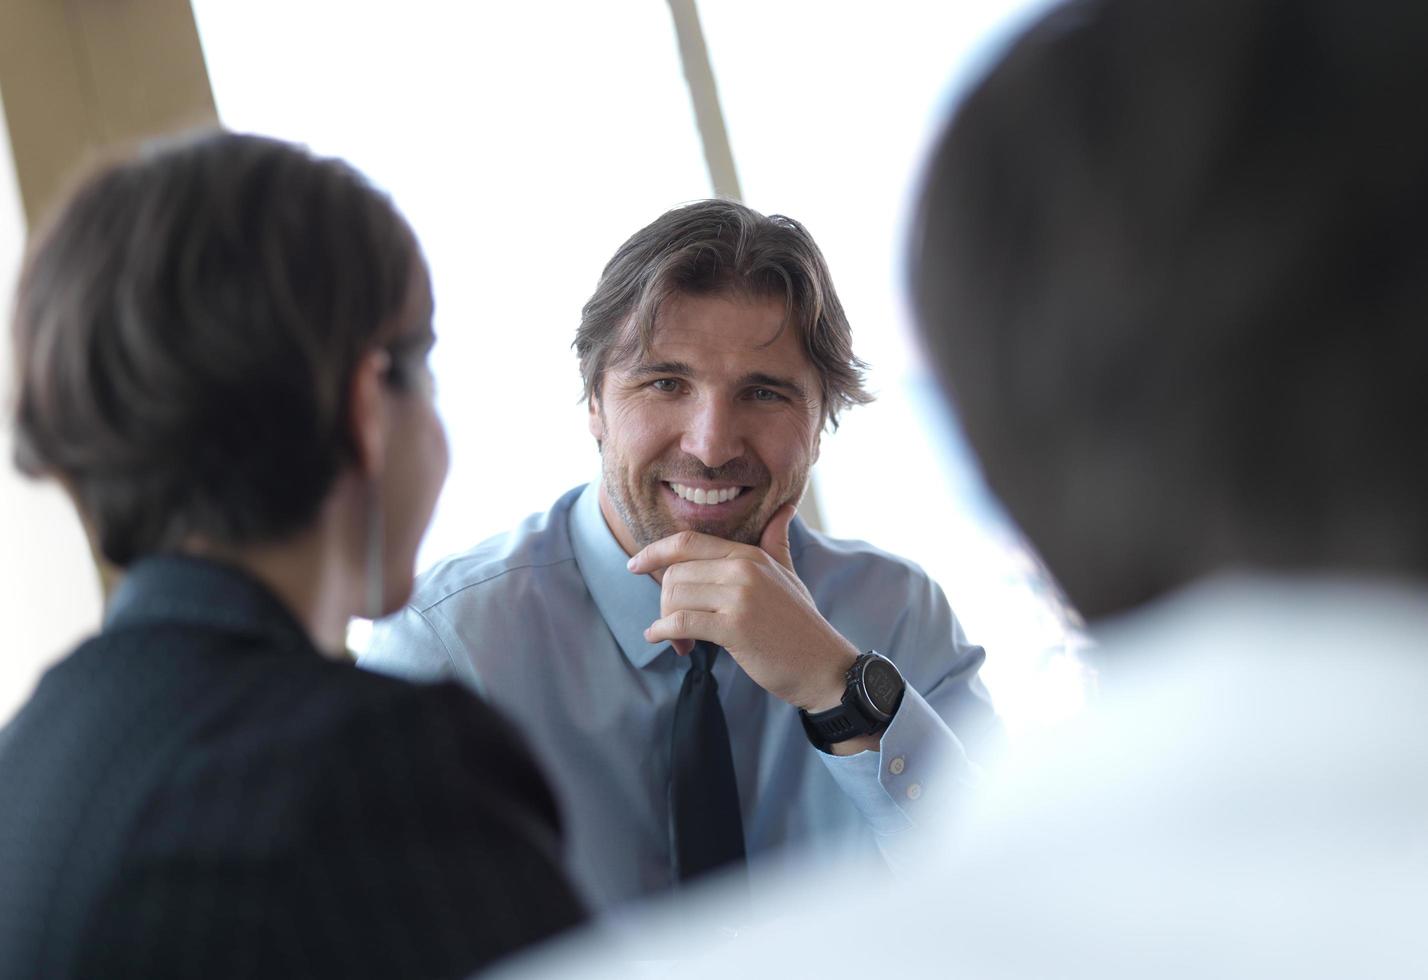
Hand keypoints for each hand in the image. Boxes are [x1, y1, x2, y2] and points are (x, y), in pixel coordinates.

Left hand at [626, 504, 859, 711]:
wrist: (824, 666)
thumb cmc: (801, 624)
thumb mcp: (789, 574)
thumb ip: (777, 541)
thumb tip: (785, 509)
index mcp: (750, 554)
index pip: (688, 542)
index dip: (655, 552)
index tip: (634, 565)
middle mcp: (743, 569)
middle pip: (675, 573)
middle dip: (664, 600)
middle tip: (673, 625)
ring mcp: (740, 597)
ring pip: (675, 597)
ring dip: (666, 622)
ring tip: (681, 641)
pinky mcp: (735, 627)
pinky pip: (682, 622)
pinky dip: (665, 632)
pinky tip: (667, 642)